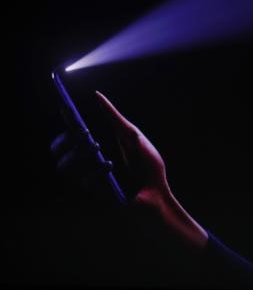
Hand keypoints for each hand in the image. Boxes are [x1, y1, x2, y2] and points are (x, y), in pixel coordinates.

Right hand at [51, 92, 207, 249]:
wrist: (159, 192)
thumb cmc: (148, 166)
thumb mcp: (132, 136)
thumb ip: (115, 118)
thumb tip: (97, 96)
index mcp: (94, 149)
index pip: (69, 134)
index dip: (65, 122)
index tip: (67, 109)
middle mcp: (87, 164)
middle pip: (56, 150)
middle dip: (65, 140)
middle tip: (83, 133)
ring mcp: (89, 179)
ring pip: (63, 166)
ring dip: (79, 154)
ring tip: (98, 147)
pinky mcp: (95, 193)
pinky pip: (84, 180)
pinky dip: (97, 170)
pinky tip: (110, 165)